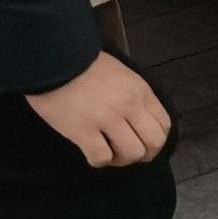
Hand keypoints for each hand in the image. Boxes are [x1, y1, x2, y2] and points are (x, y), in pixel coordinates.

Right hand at [27, 51, 169, 167]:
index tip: (142, 140)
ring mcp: (107, 119)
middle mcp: (129, 107)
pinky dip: (99, 160)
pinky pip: (101, 157)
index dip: (156, 138)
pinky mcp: (83, 131)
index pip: (164, 124)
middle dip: (145, 154)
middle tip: (128, 152)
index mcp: (141, 92)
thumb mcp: (122, 74)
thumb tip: (139, 117)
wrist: (53, 58)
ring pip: (131, 153)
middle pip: (154, 143)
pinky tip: (91, 152)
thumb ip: (134, 94)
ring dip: (122, 159)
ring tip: (109, 152)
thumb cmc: (85, 64)